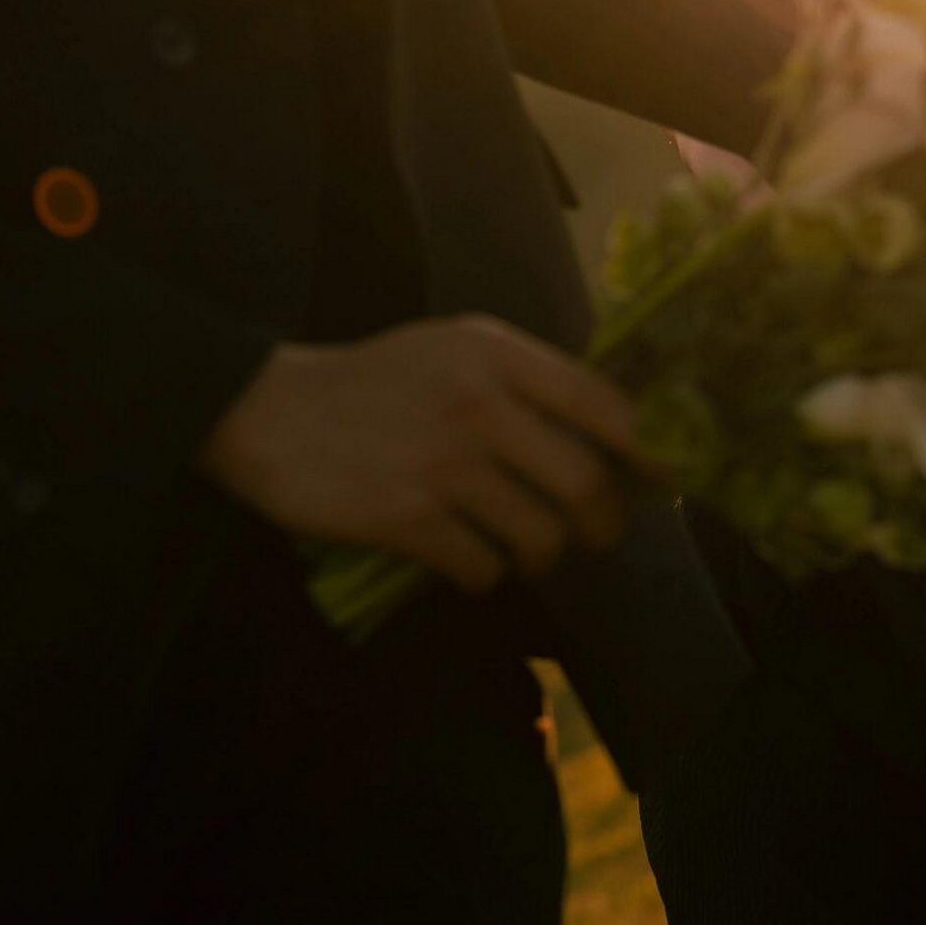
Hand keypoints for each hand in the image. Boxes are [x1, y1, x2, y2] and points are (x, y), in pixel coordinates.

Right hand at [200, 317, 639, 595]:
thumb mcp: (447, 349)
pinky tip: (464, 560)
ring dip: (541, 556)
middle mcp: (478, 403)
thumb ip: (518, 378)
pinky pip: (483, 569)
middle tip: (592, 535)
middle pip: (585, 483)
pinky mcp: (407, 519)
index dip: (648, 451)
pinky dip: (483, 575)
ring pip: (541, 536)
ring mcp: (443, 463)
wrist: (263, 409)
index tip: (662, 480)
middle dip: (601, 524)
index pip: (605, 406)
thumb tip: (607, 432)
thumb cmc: (368, 380)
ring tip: (520, 549)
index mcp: (493, 353)